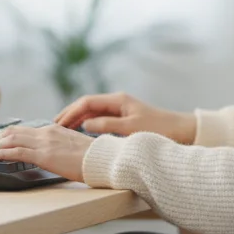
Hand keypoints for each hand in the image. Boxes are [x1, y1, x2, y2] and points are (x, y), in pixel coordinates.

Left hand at [0, 123, 93, 182]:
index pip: (22, 130)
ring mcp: (44, 142)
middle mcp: (46, 132)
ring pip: (9, 139)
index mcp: (53, 130)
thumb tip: (54, 157)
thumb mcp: (74, 150)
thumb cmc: (95, 159)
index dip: (5, 136)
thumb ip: (60, 149)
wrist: (105, 160)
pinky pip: (15, 151)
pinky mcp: (44, 154)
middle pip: (11, 131)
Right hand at [54, 92, 195, 144]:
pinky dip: (87, 124)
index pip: (86, 102)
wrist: (181, 131)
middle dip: (69, 114)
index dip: (70, 112)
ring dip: (76, 119)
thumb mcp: (131, 129)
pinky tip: (79, 133)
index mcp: (118, 100)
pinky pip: (99, 119)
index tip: (57, 124)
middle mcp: (117, 102)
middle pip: (86, 105)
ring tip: (62, 130)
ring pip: (92, 112)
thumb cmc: (159, 130)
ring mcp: (120, 109)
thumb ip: (107, 126)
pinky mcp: (124, 118)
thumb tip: (85, 124)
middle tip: (53, 126)